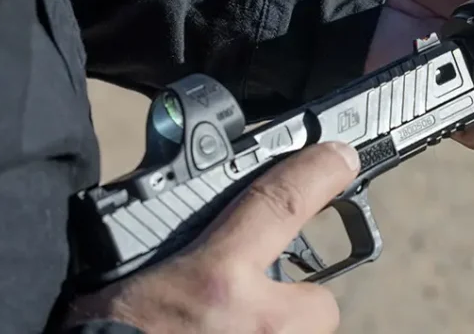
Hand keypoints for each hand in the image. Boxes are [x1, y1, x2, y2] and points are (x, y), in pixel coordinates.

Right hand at [62, 143, 360, 333]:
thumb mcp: (133, 267)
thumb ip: (178, 232)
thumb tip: (203, 203)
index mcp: (215, 277)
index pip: (279, 203)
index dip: (315, 174)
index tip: (340, 158)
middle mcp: (256, 321)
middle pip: (315, 300)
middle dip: (292, 300)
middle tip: (246, 308)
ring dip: (276, 331)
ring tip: (225, 332)